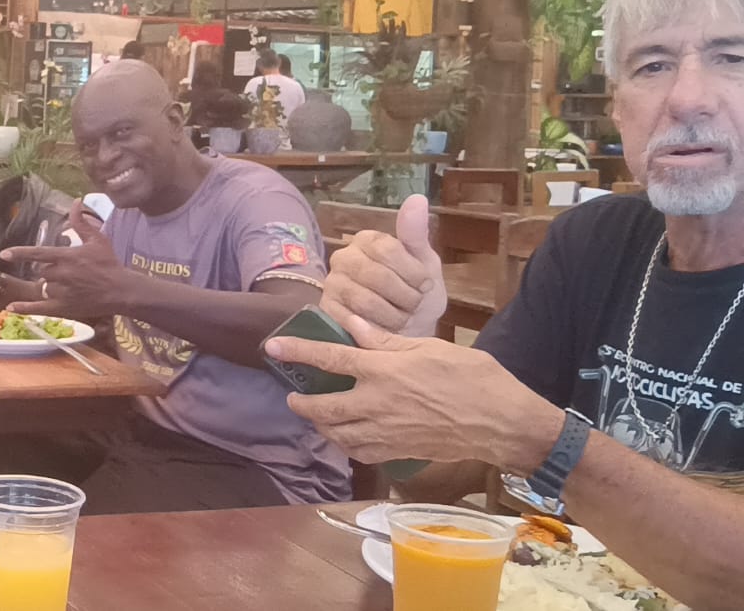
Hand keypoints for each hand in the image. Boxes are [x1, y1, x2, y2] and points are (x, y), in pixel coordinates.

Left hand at [0, 202, 127, 317]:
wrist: (122, 290)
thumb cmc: (109, 263)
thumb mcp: (97, 239)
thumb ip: (81, 222)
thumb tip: (76, 201)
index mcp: (66, 257)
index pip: (37, 253)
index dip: (19, 253)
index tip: (4, 254)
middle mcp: (61, 275)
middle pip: (41, 271)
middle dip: (50, 271)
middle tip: (68, 273)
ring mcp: (60, 293)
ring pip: (43, 288)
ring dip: (49, 286)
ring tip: (69, 286)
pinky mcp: (63, 308)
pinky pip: (39, 308)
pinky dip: (24, 308)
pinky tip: (10, 308)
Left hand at [264, 313, 560, 470]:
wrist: (500, 422)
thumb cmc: (472, 376)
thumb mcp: (428, 346)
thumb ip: (384, 338)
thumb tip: (350, 322)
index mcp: (384, 370)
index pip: (329, 357)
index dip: (297, 350)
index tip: (272, 346)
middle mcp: (377, 403)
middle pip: (322, 407)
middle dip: (301, 402)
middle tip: (294, 395)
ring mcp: (386, 431)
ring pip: (337, 434)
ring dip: (320, 425)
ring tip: (315, 414)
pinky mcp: (397, 452)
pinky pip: (360, 452)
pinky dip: (346, 444)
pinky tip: (346, 436)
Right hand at [320, 194, 446, 336]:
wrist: (409, 331)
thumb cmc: (416, 293)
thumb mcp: (425, 263)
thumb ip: (416, 234)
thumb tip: (417, 198)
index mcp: (367, 240)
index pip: (387, 248)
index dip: (412, 272)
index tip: (426, 285)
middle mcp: (343, 257)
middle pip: (376, 275)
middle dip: (405, 296)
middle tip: (414, 305)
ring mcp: (332, 284)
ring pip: (365, 300)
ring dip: (394, 315)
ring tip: (402, 317)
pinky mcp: (327, 311)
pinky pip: (353, 320)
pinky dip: (377, 328)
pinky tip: (386, 328)